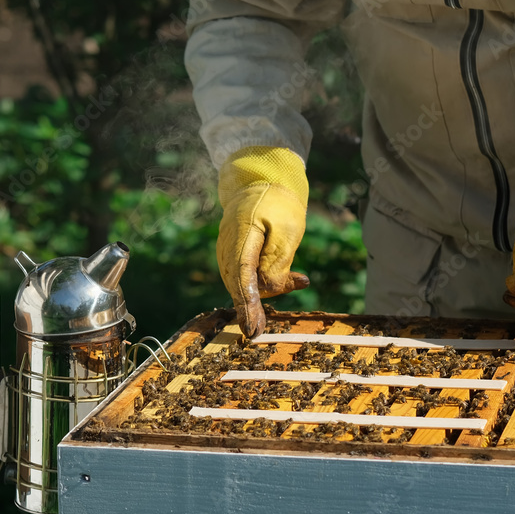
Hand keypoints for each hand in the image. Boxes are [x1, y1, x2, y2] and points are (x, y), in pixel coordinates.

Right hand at [216, 147, 309, 337]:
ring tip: (288, 289)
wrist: (261, 184)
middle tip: (260, 329)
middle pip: (240, 285)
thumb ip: (277, 263)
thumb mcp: (287, 232)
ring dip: (262, 293)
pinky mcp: (231, 258)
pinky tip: (282, 287)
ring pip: (242, 285)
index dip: (248, 305)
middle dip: (252, 307)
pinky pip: (243, 279)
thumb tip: (267, 290)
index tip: (252, 329)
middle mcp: (226, 247)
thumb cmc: (278, 206)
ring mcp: (226, 253)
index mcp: (240, 236)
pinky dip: (260, 286)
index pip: (243, 277)